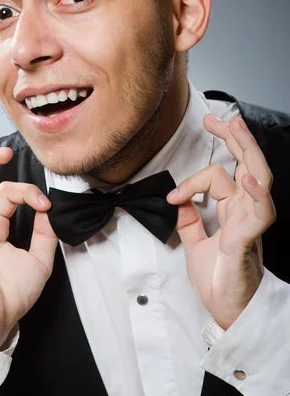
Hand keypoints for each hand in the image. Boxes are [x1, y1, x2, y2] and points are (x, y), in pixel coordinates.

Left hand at [167, 115, 275, 329]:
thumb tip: (176, 199)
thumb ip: (188, 221)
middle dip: (234, 138)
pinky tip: (244, 177)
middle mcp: (245, 212)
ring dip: (248, 151)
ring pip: (259, 178)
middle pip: (246, 165)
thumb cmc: (218, 281)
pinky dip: (253, 192)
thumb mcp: (195, 244)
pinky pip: (259, 211)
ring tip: (237, 128)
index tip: (172, 194)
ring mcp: (250, 223)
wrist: (226, 313)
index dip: (194, 178)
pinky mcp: (249, 239)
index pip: (222, 176)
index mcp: (234, 211)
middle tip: (218, 118)